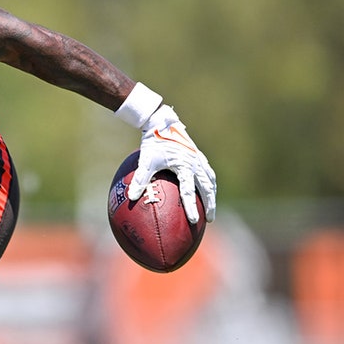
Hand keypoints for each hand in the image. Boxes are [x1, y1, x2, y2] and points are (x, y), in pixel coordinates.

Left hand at [128, 105, 216, 223]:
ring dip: (212, 195)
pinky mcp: (198, 155)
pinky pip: (208, 172)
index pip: (189, 191)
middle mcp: (195, 163)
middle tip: (209, 219)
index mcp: (184, 166)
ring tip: (211, 208)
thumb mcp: (146, 160)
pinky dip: (210, 183)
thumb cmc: (153, 142)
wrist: (161, 122)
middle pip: (207, 188)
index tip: (194, 221)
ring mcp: (199, 158)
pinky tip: (207, 190)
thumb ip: (140, 179)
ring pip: (211, 181)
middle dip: (209, 204)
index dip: (191, 207)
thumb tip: (131, 197)